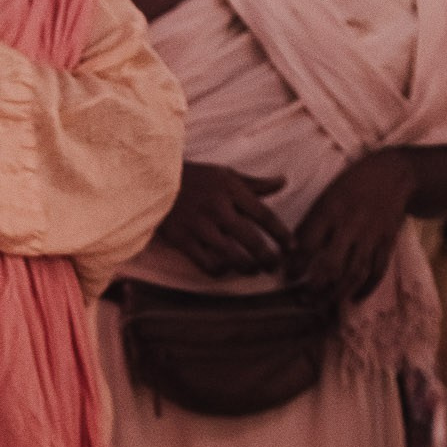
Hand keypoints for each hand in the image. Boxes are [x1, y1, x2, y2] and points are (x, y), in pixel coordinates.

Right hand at [155, 162, 292, 278]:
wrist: (155, 181)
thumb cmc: (195, 178)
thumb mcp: (226, 175)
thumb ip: (255, 184)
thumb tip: (283, 181)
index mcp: (231, 190)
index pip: (264, 215)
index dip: (281, 234)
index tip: (291, 247)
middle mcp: (217, 208)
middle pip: (251, 239)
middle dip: (267, 257)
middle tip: (275, 266)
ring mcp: (199, 226)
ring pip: (230, 255)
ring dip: (246, 267)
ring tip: (254, 271)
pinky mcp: (182, 239)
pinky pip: (206, 263)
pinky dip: (219, 270)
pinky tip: (225, 269)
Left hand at [288, 152, 415, 305]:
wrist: (393, 173)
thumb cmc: (351, 186)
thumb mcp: (326, 197)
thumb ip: (310, 224)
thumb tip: (289, 253)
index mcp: (331, 211)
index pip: (308, 245)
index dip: (296, 265)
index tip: (287, 277)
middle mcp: (351, 225)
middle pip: (332, 266)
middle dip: (315, 287)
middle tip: (303, 299)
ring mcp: (372, 236)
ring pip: (354, 273)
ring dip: (337, 294)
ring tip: (322, 305)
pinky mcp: (388, 242)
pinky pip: (377, 271)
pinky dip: (365, 289)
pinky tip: (352, 299)